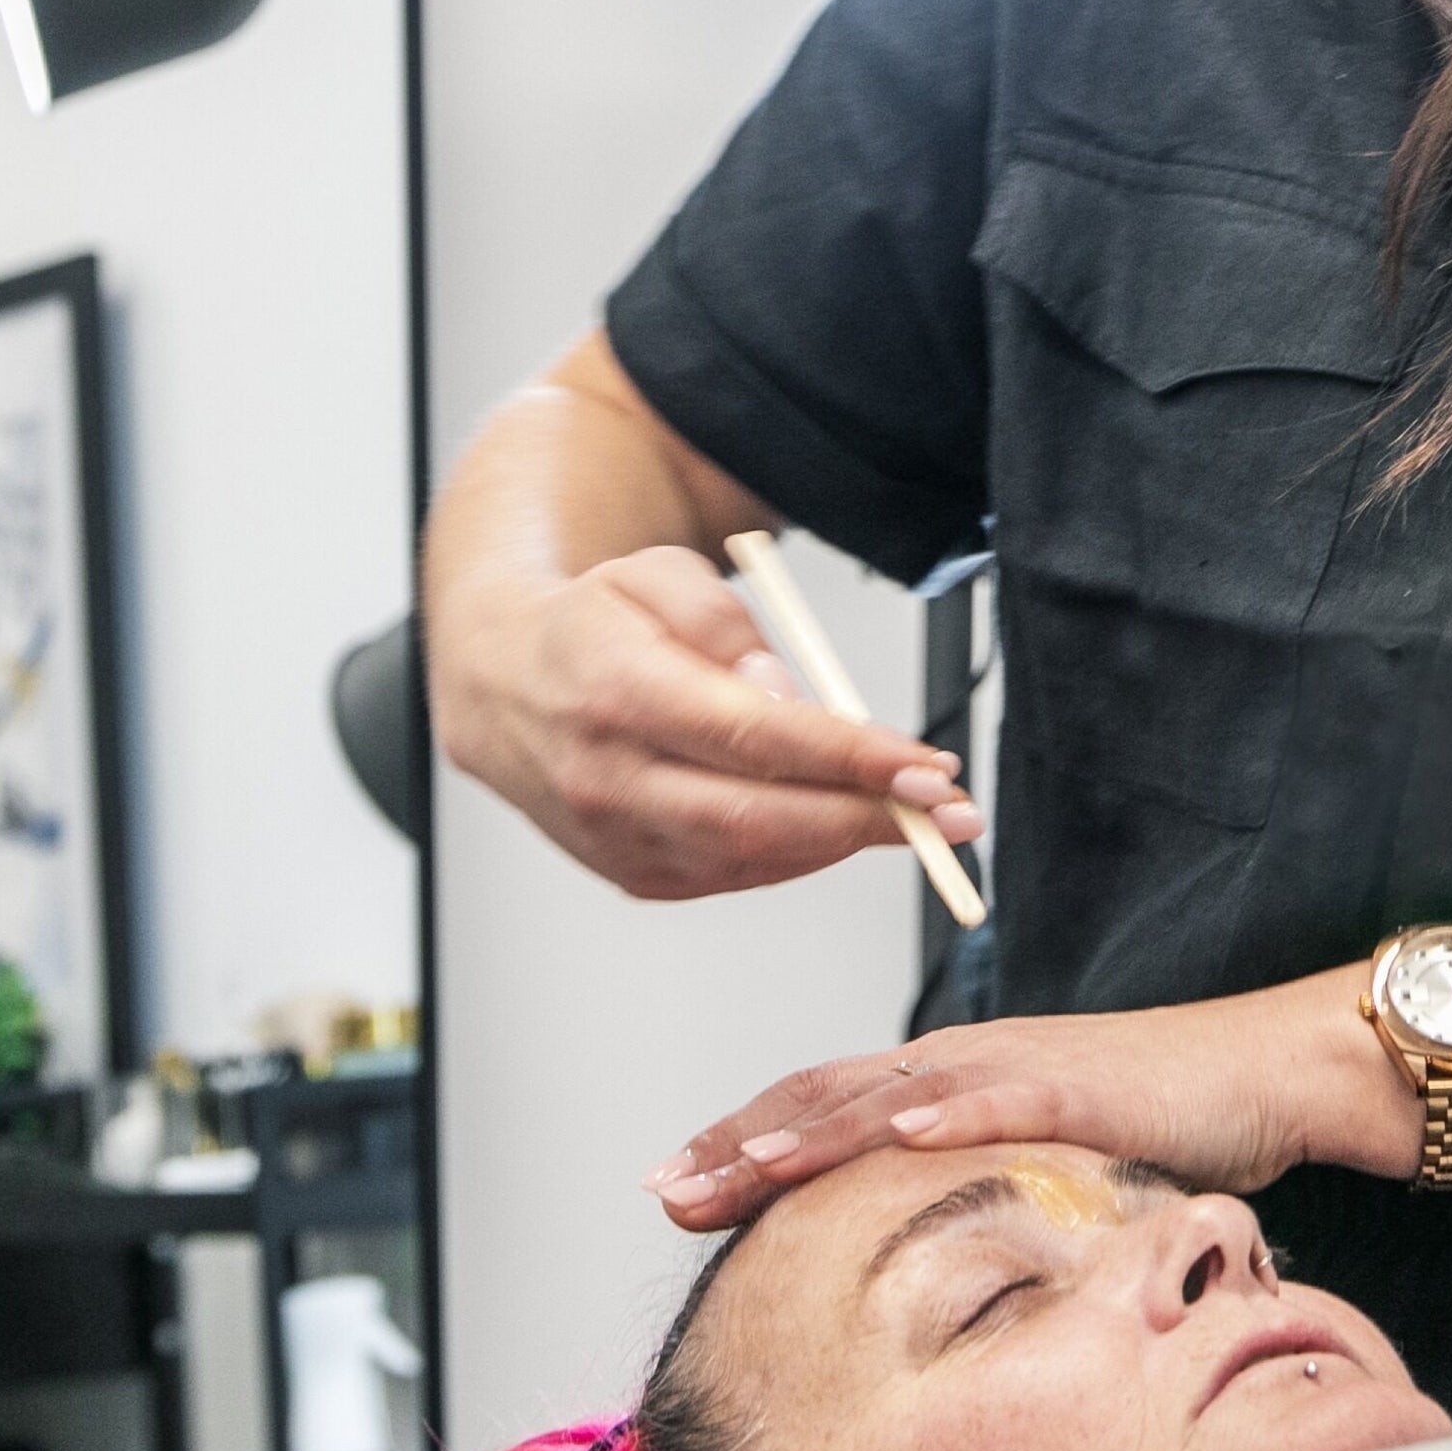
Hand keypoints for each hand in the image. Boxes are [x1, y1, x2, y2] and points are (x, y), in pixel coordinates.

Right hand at [433, 543, 979, 900]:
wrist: (498, 685)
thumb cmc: (595, 621)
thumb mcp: (660, 576)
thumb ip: (729, 628)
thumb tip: (790, 699)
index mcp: (618, 691)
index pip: (751, 736)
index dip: (848, 759)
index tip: (927, 765)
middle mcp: (608, 777)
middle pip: (757, 818)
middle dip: (868, 819)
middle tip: (953, 814)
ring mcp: (614, 838)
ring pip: (750, 858)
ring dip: (846, 843)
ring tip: (919, 818)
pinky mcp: (628, 874)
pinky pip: (732, 874)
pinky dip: (799, 854)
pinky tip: (841, 824)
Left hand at [645, 978, 1412, 1228]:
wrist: (1264, 1071)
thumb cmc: (1161, 1116)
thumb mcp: (1045, 1155)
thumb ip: (978, 1176)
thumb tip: (917, 1234)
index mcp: (953, 1076)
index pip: (825, 1101)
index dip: (744, 1139)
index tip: (672, 1185)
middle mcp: (971, 1059)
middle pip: (832, 1094)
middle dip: (741, 1142)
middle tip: (665, 1189)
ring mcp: (1023, 1066)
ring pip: (896, 1091)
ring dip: (813, 1131)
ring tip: (743, 1166)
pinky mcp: (1084, 1088)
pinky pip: (1007, 1096)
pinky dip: (950, 1113)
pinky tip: (902, 1133)